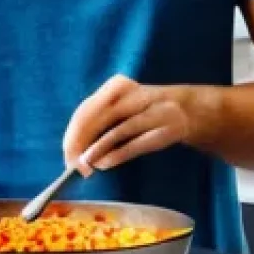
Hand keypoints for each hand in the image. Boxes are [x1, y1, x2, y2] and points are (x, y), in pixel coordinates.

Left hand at [62, 74, 190, 174]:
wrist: (186, 109)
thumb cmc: (142, 111)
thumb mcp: (120, 107)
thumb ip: (98, 122)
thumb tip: (73, 149)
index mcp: (116, 86)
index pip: (87, 110)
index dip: (73, 134)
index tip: (67, 153)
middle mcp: (132, 95)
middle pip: (98, 119)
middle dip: (81, 144)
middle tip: (72, 165)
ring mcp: (151, 111)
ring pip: (116, 131)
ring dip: (97, 151)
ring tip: (85, 167)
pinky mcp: (163, 129)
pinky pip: (135, 143)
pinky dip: (116, 155)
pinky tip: (104, 164)